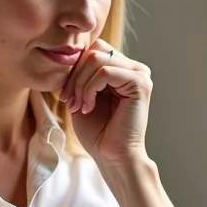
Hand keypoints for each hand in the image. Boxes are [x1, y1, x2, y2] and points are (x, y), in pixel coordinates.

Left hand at [60, 39, 151, 165]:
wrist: (112, 156)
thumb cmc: (98, 132)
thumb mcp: (82, 95)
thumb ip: (81, 73)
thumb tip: (69, 53)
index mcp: (122, 69)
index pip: (93, 50)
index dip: (74, 70)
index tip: (66, 96)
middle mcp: (134, 68)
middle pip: (94, 50)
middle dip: (75, 75)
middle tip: (70, 102)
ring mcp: (140, 74)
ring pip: (97, 58)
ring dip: (80, 83)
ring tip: (80, 105)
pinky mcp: (140, 83)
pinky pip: (105, 71)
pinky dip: (90, 89)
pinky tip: (89, 107)